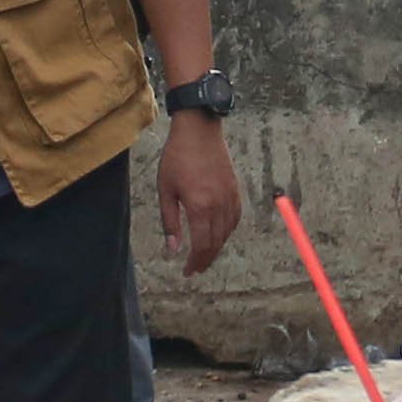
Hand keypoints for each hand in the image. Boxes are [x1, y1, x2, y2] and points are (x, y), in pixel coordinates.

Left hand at [155, 111, 243, 273]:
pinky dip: (227, 231)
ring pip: (227, 233)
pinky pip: (235, 218)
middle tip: (195, 269)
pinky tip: (218, 234)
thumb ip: (170, 222)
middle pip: (216, 243)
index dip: (195, 262)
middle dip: (205, 259)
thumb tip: (173, 249)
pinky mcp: (235, 190)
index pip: (201, 245)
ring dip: (216, 247)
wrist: (199, 130)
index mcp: (200, 207)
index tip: (187, 272)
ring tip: (204, 254)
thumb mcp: (166, 189)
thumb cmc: (177, 157)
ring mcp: (229, 197)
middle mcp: (219, 205)